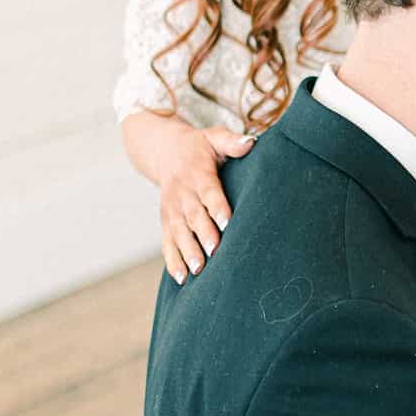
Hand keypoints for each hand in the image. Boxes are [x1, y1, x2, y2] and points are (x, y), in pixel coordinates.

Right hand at [154, 122, 255, 283]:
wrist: (165, 151)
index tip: (227, 222)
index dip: (217, 207)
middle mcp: (181, 193)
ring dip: (187, 252)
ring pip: (179, 233)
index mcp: (196, 173)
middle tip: (214, 252)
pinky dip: (173, 261)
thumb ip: (232, 141)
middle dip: (203, 234)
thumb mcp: (214, 137)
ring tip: (198, 270)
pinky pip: (167, 243)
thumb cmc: (199, 147)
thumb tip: (250, 142)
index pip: (208, 191)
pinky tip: (182, 278)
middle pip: (193, 216)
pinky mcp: (166, 222)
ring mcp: (171, 210)